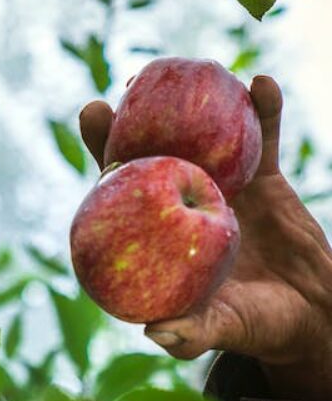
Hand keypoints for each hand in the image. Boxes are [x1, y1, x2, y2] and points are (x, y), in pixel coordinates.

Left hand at [79, 76, 331, 399]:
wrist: (310, 316)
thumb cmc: (252, 327)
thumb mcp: (220, 330)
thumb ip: (190, 333)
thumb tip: (156, 333)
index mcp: (156, 234)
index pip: (119, 190)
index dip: (102, 155)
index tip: (90, 118)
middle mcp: (180, 202)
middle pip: (151, 151)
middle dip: (132, 118)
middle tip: (124, 87)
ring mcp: (222, 186)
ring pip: (205, 137)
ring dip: (199, 103)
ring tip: (194, 68)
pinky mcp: (266, 180)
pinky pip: (264, 141)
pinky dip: (264, 112)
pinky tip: (262, 85)